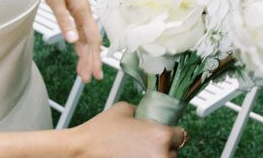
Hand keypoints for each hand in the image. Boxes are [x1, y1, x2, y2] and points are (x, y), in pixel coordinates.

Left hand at [32, 0, 102, 82]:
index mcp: (82, 7)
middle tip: (88, 79)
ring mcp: (78, 8)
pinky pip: (79, 28)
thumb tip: (73, 40)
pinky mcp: (71, 6)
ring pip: (85, 35)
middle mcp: (83, 9)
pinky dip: (79, 41)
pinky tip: (78, 49)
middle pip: (91, 39)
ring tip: (83, 71)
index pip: (92, 38)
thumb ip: (63, 19)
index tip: (93, 74)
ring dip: (85, 53)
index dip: (93, 57)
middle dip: (90, 60)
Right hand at [68, 102, 187, 157]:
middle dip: (162, 147)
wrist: (82, 151)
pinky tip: (132, 156)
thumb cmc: (100, 132)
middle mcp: (160, 155)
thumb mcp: (123, 109)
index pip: (180, 135)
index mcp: (159, 135)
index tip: (166, 132)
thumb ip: (142, 111)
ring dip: (155, 156)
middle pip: (173, 152)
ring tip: (137, 152)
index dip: (172, 132)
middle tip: (145, 142)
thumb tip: (148, 115)